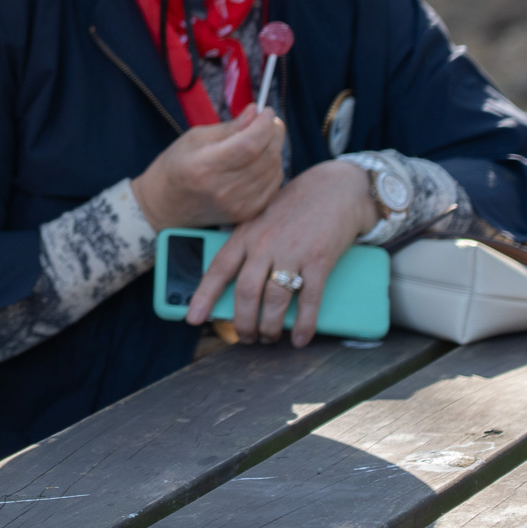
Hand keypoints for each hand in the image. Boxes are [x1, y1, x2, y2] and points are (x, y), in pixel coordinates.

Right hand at [131, 107, 284, 230]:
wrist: (166, 206)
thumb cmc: (176, 166)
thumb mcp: (194, 138)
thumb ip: (229, 127)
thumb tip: (256, 112)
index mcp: (204, 166)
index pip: (248, 144)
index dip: (264, 125)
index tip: (267, 110)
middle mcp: (223, 189)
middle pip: (266, 156)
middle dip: (273, 133)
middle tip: (268, 121)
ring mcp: (237, 205)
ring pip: (273, 170)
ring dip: (273, 149)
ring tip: (261, 140)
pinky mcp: (247, 213)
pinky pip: (273, 185)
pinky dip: (272, 168)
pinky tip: (260, 160)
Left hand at [183, 160, 378, 345]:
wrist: (334, 188)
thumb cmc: (293, 208)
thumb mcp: (260, 220)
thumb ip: (247, 247)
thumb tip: (233, 287)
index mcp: (245, 234)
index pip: (218, 269)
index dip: (203, 296)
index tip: (193, 319)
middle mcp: (265, 244)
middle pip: (245, 291)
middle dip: (242, 322)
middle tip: (245, 337)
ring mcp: (292, 252)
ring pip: (273, 300)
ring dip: (269, 327)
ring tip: (268, 338)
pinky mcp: (320, 260)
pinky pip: (309, 299)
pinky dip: (303, 323)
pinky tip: (299, 338)